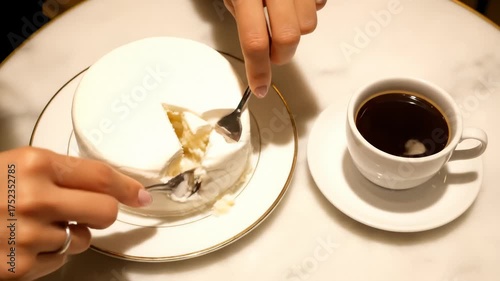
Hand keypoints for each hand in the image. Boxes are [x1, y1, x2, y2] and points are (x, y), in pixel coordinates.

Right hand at [0, 147, 151, 280]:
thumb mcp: (14, 166)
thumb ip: (58, 172)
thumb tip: (104, 185)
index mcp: (33, 164)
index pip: (101, 176)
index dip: (127, 186)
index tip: (140, 195)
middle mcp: (33, 198)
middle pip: (105, 211)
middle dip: (101, 212)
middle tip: (84, 211)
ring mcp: (27, 235)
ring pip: (83, 239)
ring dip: (70, 234)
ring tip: (36, 225)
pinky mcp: (20, 266)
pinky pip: (61, 260)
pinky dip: (50, 254)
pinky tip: (24, 243)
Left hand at [224, 0, 326, 97]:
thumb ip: (245, 21)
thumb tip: (258, 54)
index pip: (254, 41)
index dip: (258, 69)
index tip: (260, 87)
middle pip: (287, 38)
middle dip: (281, 54)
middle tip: (272, 51)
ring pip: (307, 25)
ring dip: (296, 31)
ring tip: (283, 18)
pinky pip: (320, 6)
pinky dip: (310, 9)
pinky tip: (295, 4)